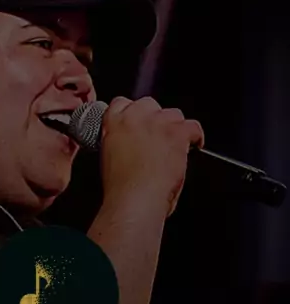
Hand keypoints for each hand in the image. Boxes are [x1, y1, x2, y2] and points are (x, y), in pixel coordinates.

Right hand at [100, 96, 204, 216]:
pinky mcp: (177, 133)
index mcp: (114, 123)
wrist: (135, 200)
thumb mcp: (108, 158)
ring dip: (174, 127)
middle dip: (154, 119)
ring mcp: (158, 123)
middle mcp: (136, 117)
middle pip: (150, 104)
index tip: (137, 125)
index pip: (122, 103)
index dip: (133, 115)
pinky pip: (193, 127)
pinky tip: (194, 146)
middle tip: (156, 139)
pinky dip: (195, 137)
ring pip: (173, 114)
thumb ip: (118, 142)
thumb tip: (129, 146)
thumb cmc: (121, 189)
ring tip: (173, 146)